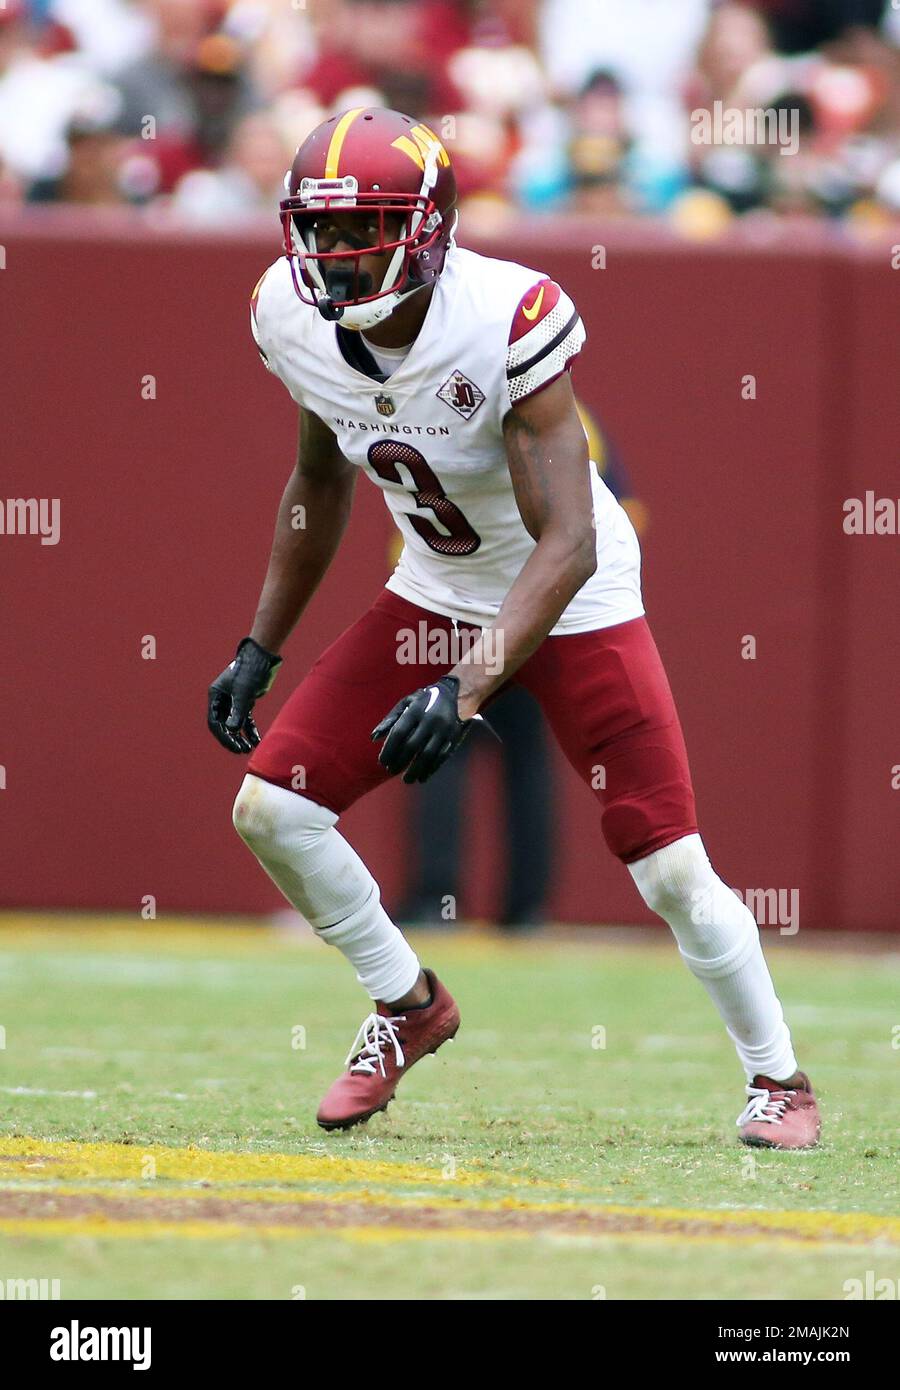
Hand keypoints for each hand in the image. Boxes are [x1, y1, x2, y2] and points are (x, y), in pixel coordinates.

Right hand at [207, 637, 281, 753]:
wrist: (263, 658)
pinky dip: (250, 730)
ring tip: (247, 748)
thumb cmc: (250, 671)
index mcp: (215, 696)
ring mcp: (234, 701)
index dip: (223, 736)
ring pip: (235, 724)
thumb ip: (237, 712)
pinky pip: (246, 720)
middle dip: (232, 739)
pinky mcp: (246, 701)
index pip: (215, 722)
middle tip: (241, 750)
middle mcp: (223, 700)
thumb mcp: (243, 693)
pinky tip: (256, 740)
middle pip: (224, 725)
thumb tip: (232, 730)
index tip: (233, 745)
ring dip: (240, 737)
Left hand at [371, 675, 476, 783]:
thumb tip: (374, 738)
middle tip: (391, 771)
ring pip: (428, 755)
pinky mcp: (454, 737)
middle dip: (400, 762)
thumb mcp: (405, 703)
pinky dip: (431, 769)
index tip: (382, 761)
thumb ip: (389, 720)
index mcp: (415, 711)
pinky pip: (441, 756)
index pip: (398, 733)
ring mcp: (443, 730)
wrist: (452, 694)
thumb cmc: (423, 700)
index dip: (389, 749)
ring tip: (406, 779)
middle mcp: (430, 720)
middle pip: (412, 746)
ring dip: (415, 770)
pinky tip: (422, 777)